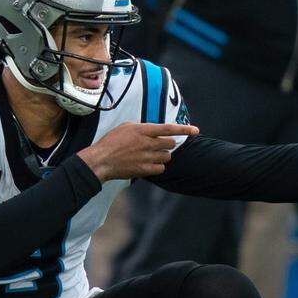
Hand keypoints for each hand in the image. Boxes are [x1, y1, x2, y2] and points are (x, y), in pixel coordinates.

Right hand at [77, 122, 199, 180]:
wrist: (101, 160)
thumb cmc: (111, 142)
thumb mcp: (125, 127)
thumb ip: (142, 127)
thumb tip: (154, 131)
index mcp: (143, 130)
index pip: (169, 128)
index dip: (184, 129)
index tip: (195, 130)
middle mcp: (147, 143)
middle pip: (170, 144)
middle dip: (167, 145)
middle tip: (158, 146)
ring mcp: (146, 157)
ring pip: (166, 157)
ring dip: (161, 156)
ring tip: (149, 156)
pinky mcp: (144, 170)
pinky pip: (161, 169)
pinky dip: (158, 167)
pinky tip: (148, 165)